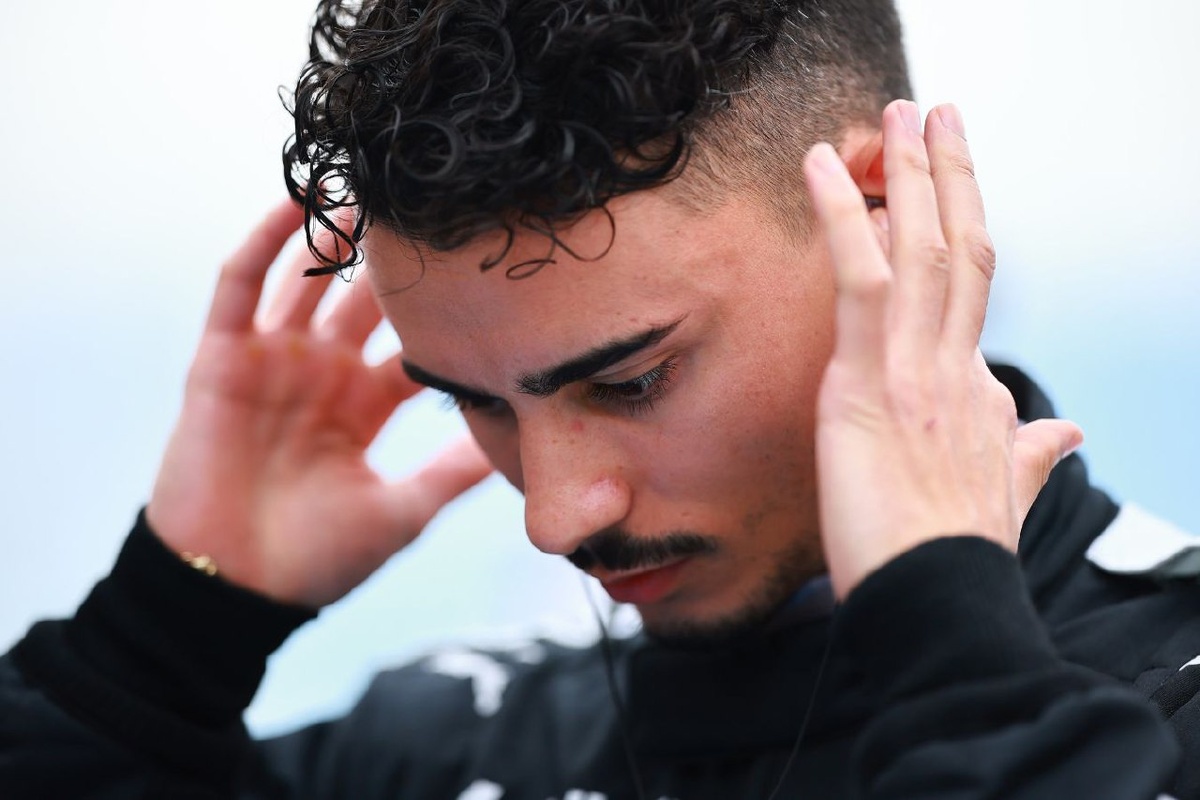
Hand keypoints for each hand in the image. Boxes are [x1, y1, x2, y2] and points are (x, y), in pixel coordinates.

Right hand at [147, 200, 492, 606]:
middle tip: (439, 208)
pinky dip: (265, 243)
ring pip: (307, 279)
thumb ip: (453, 473)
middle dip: (395, 262)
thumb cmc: (317, 560)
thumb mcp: (403, 511)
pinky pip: (240, 286)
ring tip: (374, 185)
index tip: (493, 270)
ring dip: (334, 233)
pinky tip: (297, 200)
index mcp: (363, 405)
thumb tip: (519, 450)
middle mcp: (322, 374)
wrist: (233, 588)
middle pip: (364, 300)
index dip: (447, 311)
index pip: (412, 342)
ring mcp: (272, 362)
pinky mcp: (222, 359)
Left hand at [804, 101, 1082, 599]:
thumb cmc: (952, 563)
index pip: (966, 298)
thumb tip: (1064, 434)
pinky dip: (840, 216)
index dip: (954, 237)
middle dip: (950, 177)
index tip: (938, 198)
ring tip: (900, 110)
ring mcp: (917, 369)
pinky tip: (819, 166)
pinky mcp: (870, 380)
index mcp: (977, 397)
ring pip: (921, 247)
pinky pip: (859, 277)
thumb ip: (1027, 457)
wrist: (940, 607)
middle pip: (961, 251)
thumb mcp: (999, 499)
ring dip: (910, 171)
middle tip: (936, 115)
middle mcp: (956, 370)